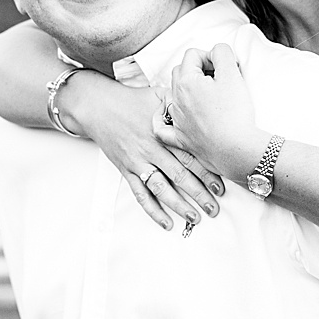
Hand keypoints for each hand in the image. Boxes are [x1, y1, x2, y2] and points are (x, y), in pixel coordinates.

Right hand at [72, 77, 225, 232]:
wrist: (98, 106)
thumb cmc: (131, 100)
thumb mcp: (159, 95)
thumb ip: (180, 104)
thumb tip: (202, 106)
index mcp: (162, 133)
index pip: (189, 156)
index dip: (206, 172)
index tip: (220, 186)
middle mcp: (151, 150)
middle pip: (179, 175)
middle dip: (199, 193)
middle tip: (213, 207)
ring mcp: (138, 162)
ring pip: (161, 188)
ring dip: (179, 205)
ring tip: (195, 217)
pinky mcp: (126, 170)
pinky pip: (140, 194)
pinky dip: (153, 210)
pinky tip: (166, 222)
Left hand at [158, 44, 267, 182]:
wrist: (237, 149)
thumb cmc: (235, 113)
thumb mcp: (232, 74)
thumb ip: (222, 54)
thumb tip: (216, 51)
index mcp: (185, 82)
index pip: (192, 55)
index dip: (211, 56)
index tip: (225, 67)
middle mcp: (176, 100)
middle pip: (180, 72)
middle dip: (198, 70)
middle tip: (219, 78)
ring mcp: (176, 120)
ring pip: (174, 96)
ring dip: (188, 90)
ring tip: (209, 95)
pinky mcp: (181, 139)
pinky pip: (163, 128)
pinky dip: (165, 120)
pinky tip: (171, 117)